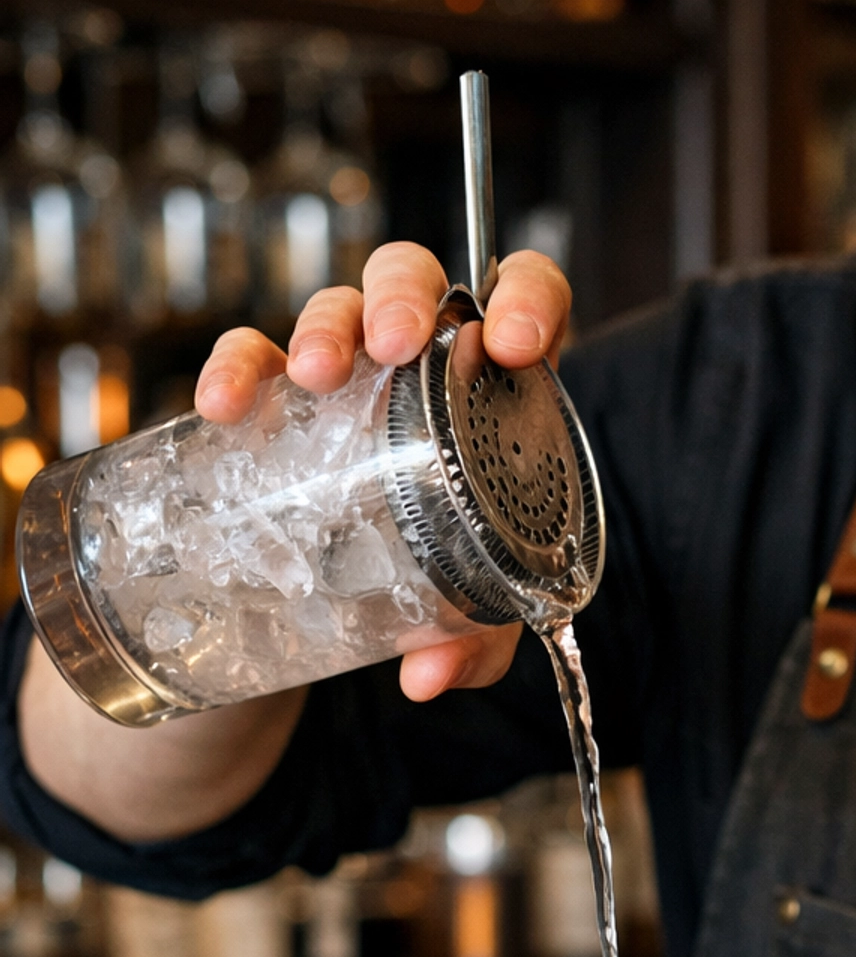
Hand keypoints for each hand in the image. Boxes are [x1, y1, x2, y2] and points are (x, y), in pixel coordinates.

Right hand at [192, 243, 571, 701]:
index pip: (526, 297)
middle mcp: (421, 357)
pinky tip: (226, 405)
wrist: (344, 590)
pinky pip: (250, 353)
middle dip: (406, 297)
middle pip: (418, 281)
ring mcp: (348, 367)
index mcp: (495, 383)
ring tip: (316, 374)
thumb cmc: (436, 567)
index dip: (528, 298)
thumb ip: (476, 638)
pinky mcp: (276, 390)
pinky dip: (236, 367)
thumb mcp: (474, 605)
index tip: (512, 344)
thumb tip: (430, 676)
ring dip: (325, 326)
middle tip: (398, 343)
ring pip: (337, 303)